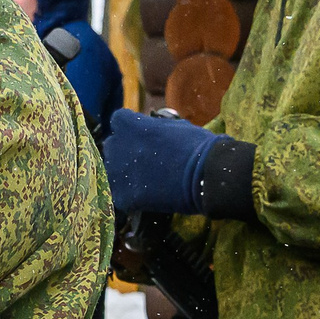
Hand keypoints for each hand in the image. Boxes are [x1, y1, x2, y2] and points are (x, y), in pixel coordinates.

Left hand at [103, 109, 223, 214]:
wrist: (206, 173)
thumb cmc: (197, 146)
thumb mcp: (176, 126)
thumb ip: (156, 127)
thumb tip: (154, 129)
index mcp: (130, 124)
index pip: (119, 120)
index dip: (130, 128)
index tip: (141, 134)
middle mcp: (118, 145)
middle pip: (113, 146)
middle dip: (126, 150)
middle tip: (145, 160)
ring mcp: (118, 171)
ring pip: (112, 171)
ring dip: (126, 174)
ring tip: (147, 180)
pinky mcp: (124, 195)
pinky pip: (120, 195)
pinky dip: (131, 197)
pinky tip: (147, 197)